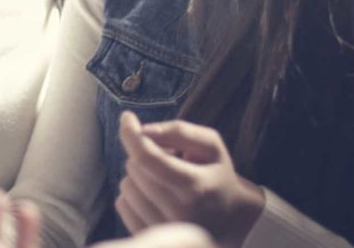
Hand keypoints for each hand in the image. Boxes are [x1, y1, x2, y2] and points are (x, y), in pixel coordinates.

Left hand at [114, 112, 264, 247]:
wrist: (231, 221)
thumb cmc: (219, 177)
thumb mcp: (212, 146)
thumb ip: (179, 131)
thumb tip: (144, 130)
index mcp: (195, 186)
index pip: (148, 158)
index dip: (131, 135)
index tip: (127, 118)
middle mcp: (177, 212)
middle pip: (135, 168)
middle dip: (145, 154)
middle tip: (167, 157)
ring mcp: (162, 229)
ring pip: (126, 186)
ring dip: (139, 175)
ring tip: (163, 177)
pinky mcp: (150, 236)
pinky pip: (122, 205)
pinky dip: (133, 193)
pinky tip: (154, 194)